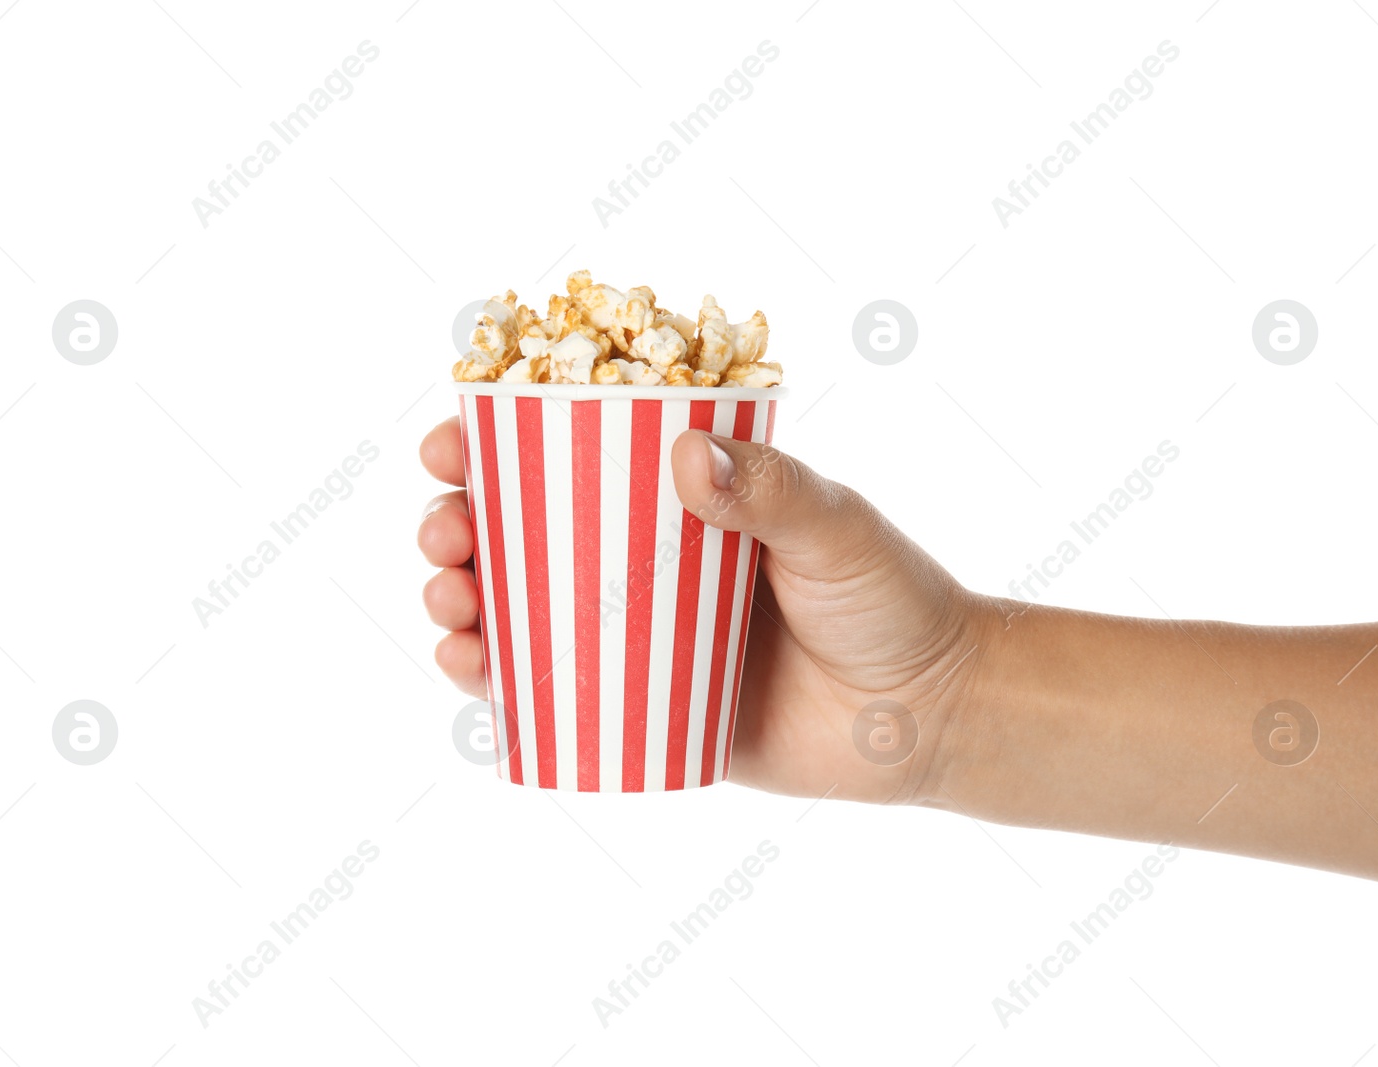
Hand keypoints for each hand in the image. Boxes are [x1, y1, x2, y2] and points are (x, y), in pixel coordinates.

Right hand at [416, 417, 989, 804]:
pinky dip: (496, 682)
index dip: (493, 445)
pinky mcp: (641, 710)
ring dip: (459, 601)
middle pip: (518, 532)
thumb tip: (683, 454)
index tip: (454, 443)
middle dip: (457, 525)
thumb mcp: (835, 529)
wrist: (930, 716)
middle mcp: (643, 562)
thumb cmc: (891, 601)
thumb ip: (771, 492)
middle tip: (447, 532)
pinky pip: (550, 694)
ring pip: (517, 611)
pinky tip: (473, 670)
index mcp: (679, 499)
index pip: (569, 456)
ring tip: (452, 604)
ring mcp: (636, 637)